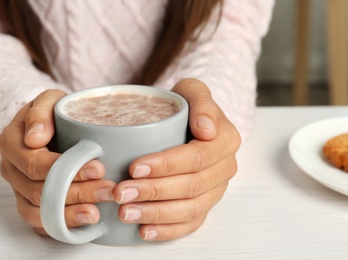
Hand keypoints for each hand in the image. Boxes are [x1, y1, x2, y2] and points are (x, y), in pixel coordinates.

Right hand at [0, 90, 115, 234]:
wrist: (54, 125)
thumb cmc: (54, 112)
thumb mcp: (49, 100)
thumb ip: (42, 112)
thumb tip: (35, 138)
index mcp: (12, 143)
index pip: (35, 164)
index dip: (67, 169)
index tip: (97, 167)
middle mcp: (13, 170)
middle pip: (39, 191)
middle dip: (77, 192)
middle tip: (107, 190)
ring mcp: (20, 190)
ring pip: (39, 211)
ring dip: (70, 213)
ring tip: (97, 212)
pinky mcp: (32, 204)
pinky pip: (42, 222)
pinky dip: (64, 224)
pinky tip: (87, 221)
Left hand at [114, 78, 240, 240]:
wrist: (189, 121)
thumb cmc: (187, 106)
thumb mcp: (193, 90)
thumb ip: (201, 102)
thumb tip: (207, 130)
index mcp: (226, 140)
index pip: (197, 157)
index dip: (166, 165)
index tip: (135, 166)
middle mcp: (225, 167)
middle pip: (192, 186)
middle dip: (154, 192)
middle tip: (121, 193)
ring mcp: (216, 189)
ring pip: (191, 209)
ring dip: (156, 214)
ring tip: (126, 212)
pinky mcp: (205, 204)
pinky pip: (191, 224)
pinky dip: (168, 230)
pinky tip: (144, 230)